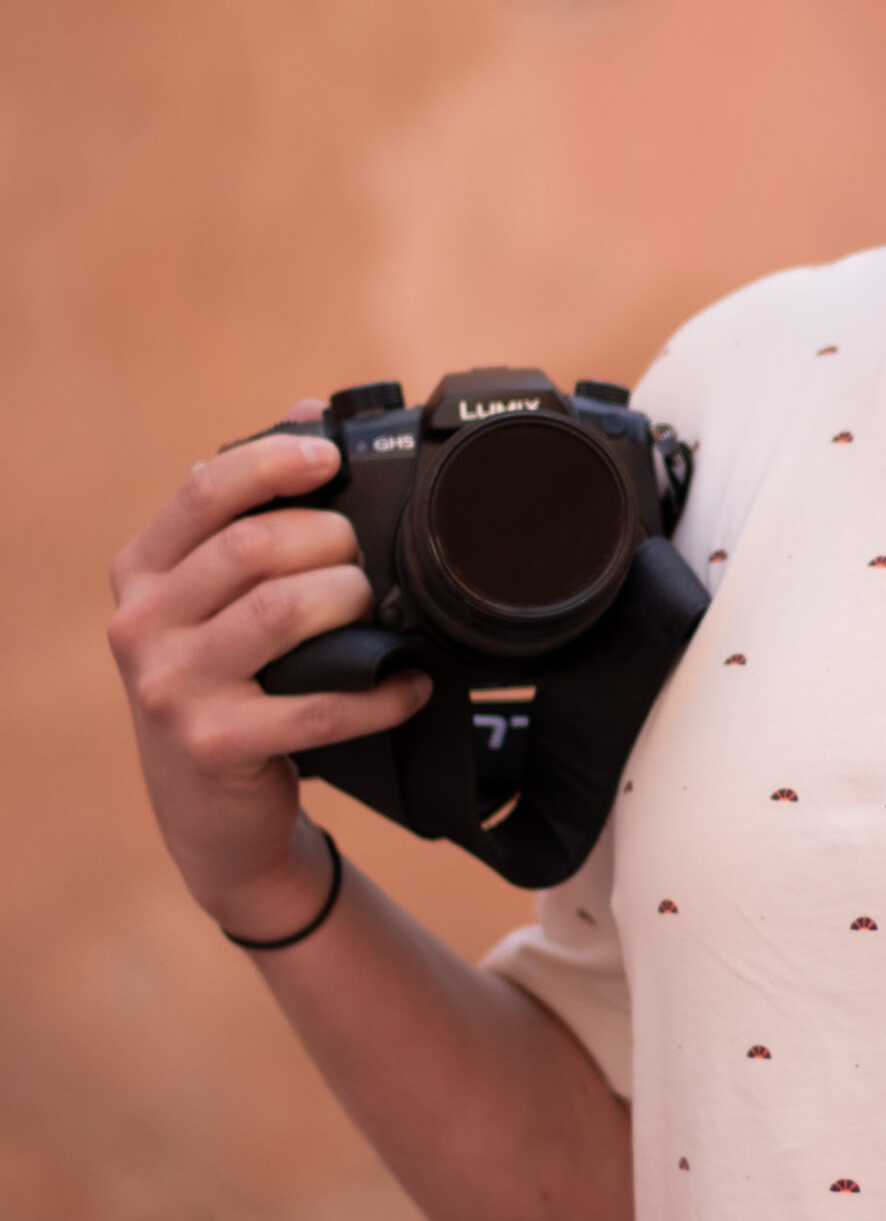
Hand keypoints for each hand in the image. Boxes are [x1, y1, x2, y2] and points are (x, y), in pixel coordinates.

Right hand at [108, 401, 431, 939]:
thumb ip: (251, 509)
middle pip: (255, 550)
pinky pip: (318, 705)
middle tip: (366, 560)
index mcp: (142, 572)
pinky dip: (380, 691)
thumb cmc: (229, 678)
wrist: (209, 808)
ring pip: (284, 613)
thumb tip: (308, 412)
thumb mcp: (215, 596)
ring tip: (378, 611)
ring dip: (353, 603)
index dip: (272, 464)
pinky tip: (409, 681)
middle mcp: (141, 625)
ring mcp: (170, 688)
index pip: (201, 492)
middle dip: (332, 543)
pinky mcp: (213, 745)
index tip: (330, 458)